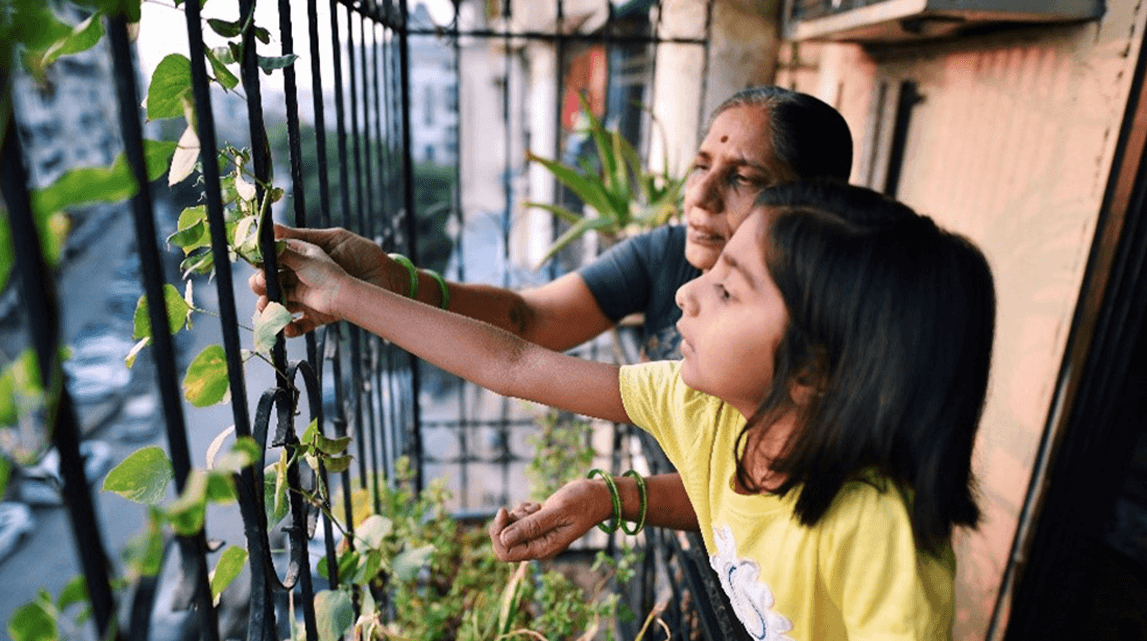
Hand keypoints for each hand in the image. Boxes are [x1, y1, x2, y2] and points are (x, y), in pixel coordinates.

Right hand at [249, 225, 391, 335]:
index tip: (257, 265)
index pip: (273, 260)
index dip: (262, 263)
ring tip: (267, 309)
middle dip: (262, 285)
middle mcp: (301, 277)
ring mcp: (308, 297)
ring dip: (269, 307)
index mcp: (301, 257)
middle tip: (262, 287)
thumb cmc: (362, 254)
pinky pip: (299, 325)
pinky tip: (285, 328)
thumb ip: (300, 239)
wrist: (385, 279)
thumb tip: (272, 228)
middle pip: (272, 283)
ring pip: (280, 304)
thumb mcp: (331, 242)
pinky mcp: (317, 316)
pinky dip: (290, 328)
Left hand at [488, 479, 609, 561]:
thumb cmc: (582, 502)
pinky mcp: (539, 527)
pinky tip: (537, 505)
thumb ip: (532, 526)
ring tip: (536, 506)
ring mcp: (538, 537)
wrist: (599, 496)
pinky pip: (518, 521)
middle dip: (507, 523)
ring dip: (517, 514)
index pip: (505, 552)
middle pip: (504, 543)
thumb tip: (504, 539)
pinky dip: (522, 510)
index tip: (504, 511)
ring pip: (510, 530)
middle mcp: (538, 547)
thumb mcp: (558, 511)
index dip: (498, 533)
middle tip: (524, 508)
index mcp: (543, 549)